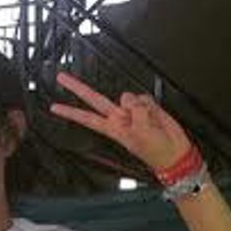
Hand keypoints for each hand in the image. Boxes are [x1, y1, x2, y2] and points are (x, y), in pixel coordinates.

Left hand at [50, 72, 191, 173]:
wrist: (175, 153)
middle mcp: (120, 118)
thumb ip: (134, 111)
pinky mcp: (147, 108)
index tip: (54, 108)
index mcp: (113, 128)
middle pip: (95, 99)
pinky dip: (151, 105)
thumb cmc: (156, 151)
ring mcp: (133, 112)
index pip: (87, 118)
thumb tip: (131, 98)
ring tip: (150, 123)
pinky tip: (156, 118)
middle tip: (61, 77)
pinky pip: (145, 98)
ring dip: (139, 106)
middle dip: (78, 88)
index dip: (71, 112)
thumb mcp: (140, 133)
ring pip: (128, 96)